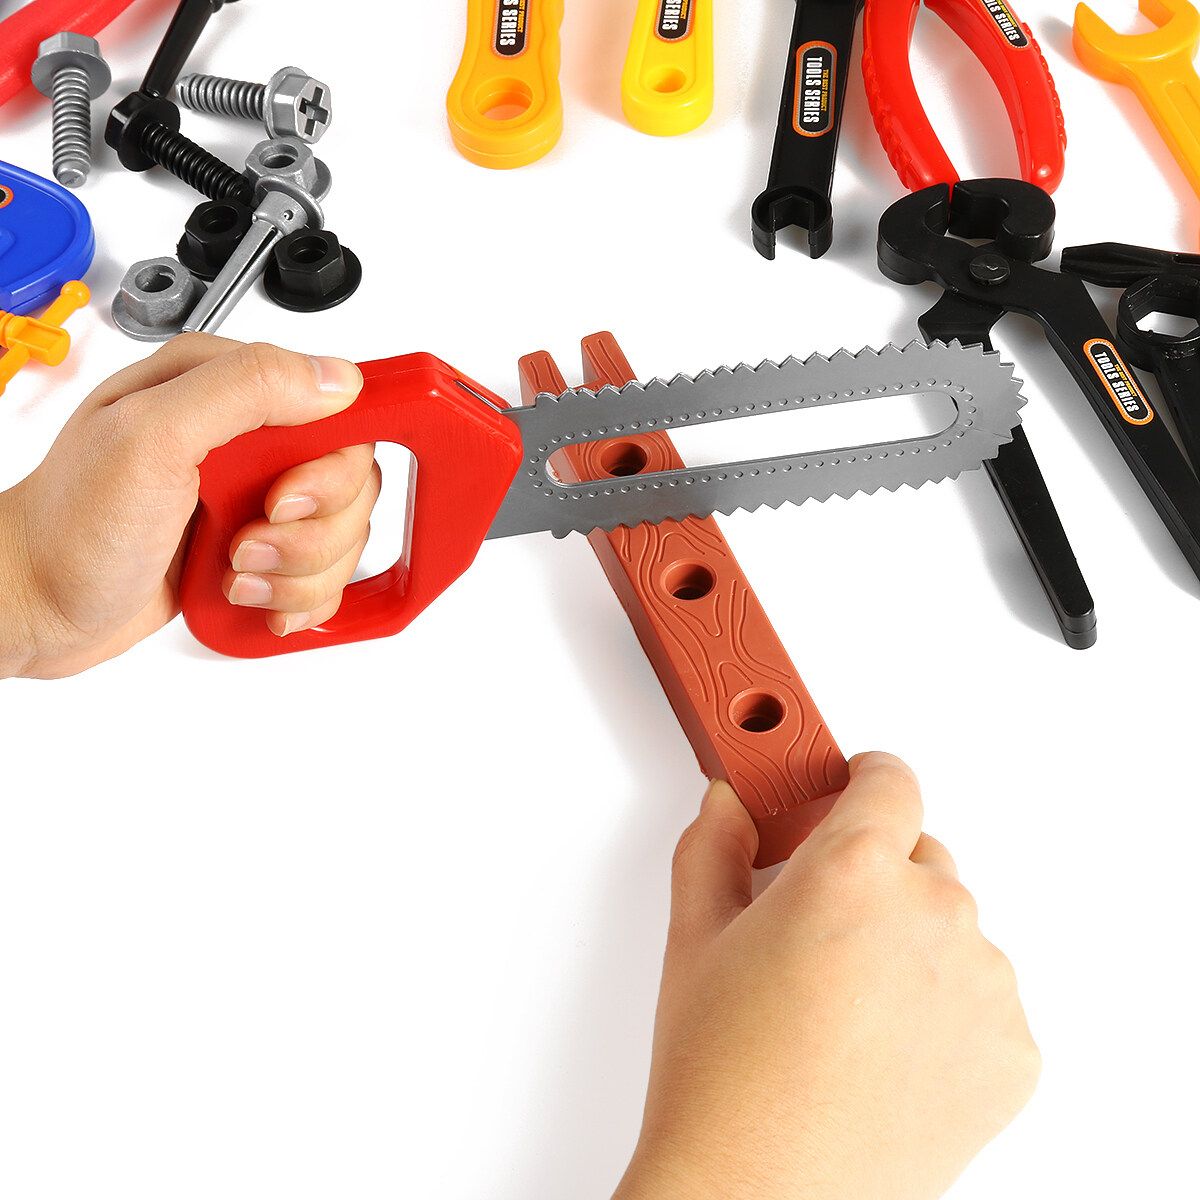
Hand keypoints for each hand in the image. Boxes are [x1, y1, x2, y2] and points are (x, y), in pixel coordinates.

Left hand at [0, 336, 377, 679]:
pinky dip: (294, 598)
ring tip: (232, 571)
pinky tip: (245, 593)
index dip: (330, 463)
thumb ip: (244, 391)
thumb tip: (334, 377)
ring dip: (295, 572)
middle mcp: (247, 440)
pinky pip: (323, 576)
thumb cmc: (72, 526)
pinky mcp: (261, 549)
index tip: (284, 498)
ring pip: (342, 535)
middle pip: (350, 481)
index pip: (337, 406)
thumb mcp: (150, 438)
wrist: (38, 604)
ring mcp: (256, 498)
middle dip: (308, 532)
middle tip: (246, 540)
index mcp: (221, 388)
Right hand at [616, 754, 1039, 1199]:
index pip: (889, 778)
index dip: (864, 778)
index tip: (854, 787)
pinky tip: (885, 1048)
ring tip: (848, 1004)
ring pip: (953, 927)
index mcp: (851, 869)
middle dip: (875, 874)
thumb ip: (713, 846)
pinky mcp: (1013, 1050)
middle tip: (823, 928)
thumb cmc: (721, 1075)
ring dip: (912, 942)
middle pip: (920, 853)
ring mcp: (983, 984)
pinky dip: (946, 1008)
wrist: (757, 1193)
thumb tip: (728, 806)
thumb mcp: (694, 939)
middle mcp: (932, 912)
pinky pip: (984, 996)